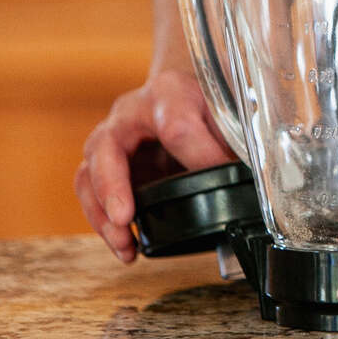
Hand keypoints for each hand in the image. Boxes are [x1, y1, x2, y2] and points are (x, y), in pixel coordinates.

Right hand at [76, 67, 236, 262]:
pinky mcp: (103, 164)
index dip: (199, 156)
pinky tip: (126, 247)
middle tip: (124, 217)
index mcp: (168, 93)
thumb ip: (233, 139)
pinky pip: (90, 193)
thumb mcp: (226, 111)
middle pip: (108, 146)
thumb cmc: (205, 103)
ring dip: (101, 213)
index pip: (176, 126)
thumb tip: (248, 177)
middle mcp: (130, 113)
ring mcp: (111, 138)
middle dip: (113, 184)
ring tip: (124, 244)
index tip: (221, 177)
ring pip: (89, 173)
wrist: (182, 91)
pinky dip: (102, 223)